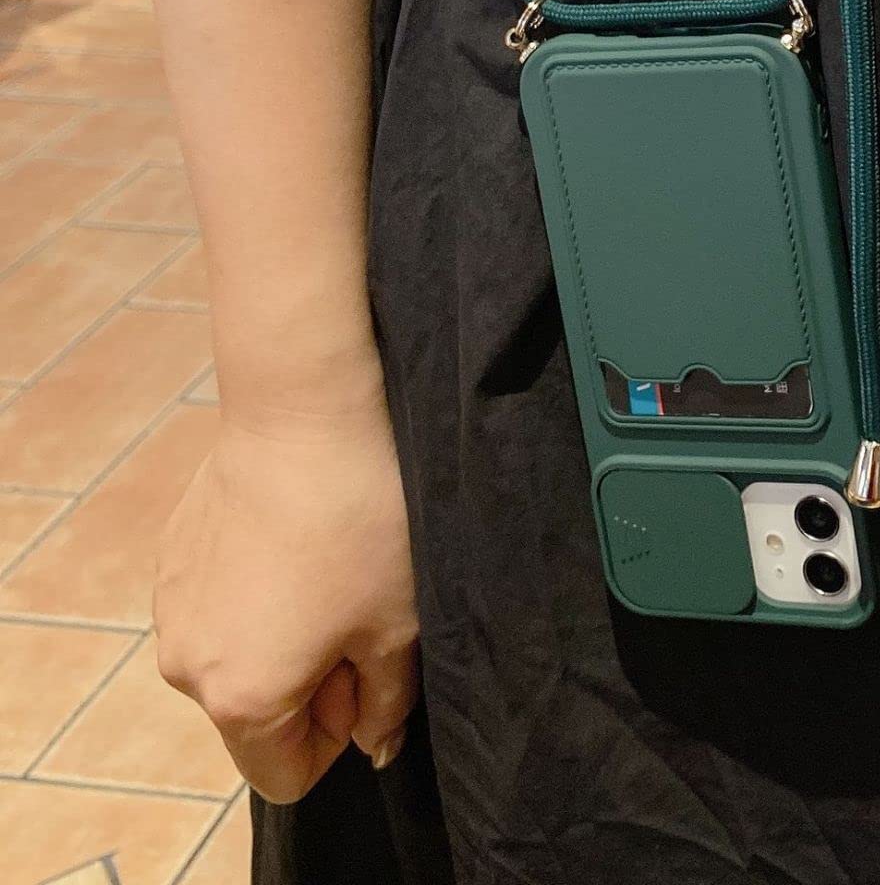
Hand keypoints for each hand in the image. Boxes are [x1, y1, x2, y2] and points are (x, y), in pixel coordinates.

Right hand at [155, 408, 419, 801]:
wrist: (304, 415)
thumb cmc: (362, 524)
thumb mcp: (398, 622)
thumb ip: (386, 702)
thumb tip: (375, 746)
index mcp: (241, 700)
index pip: (286, 776)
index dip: (339, 734)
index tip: (366, 669)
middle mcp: (186, 670)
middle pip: (256, 718)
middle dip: (312, 683)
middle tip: (358, 609)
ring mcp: (170, 612)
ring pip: (237, 659)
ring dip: (283, 636)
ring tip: (328, 566)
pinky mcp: (170, 561)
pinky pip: (220, 607)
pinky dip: (257, 592)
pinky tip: (295, 536)